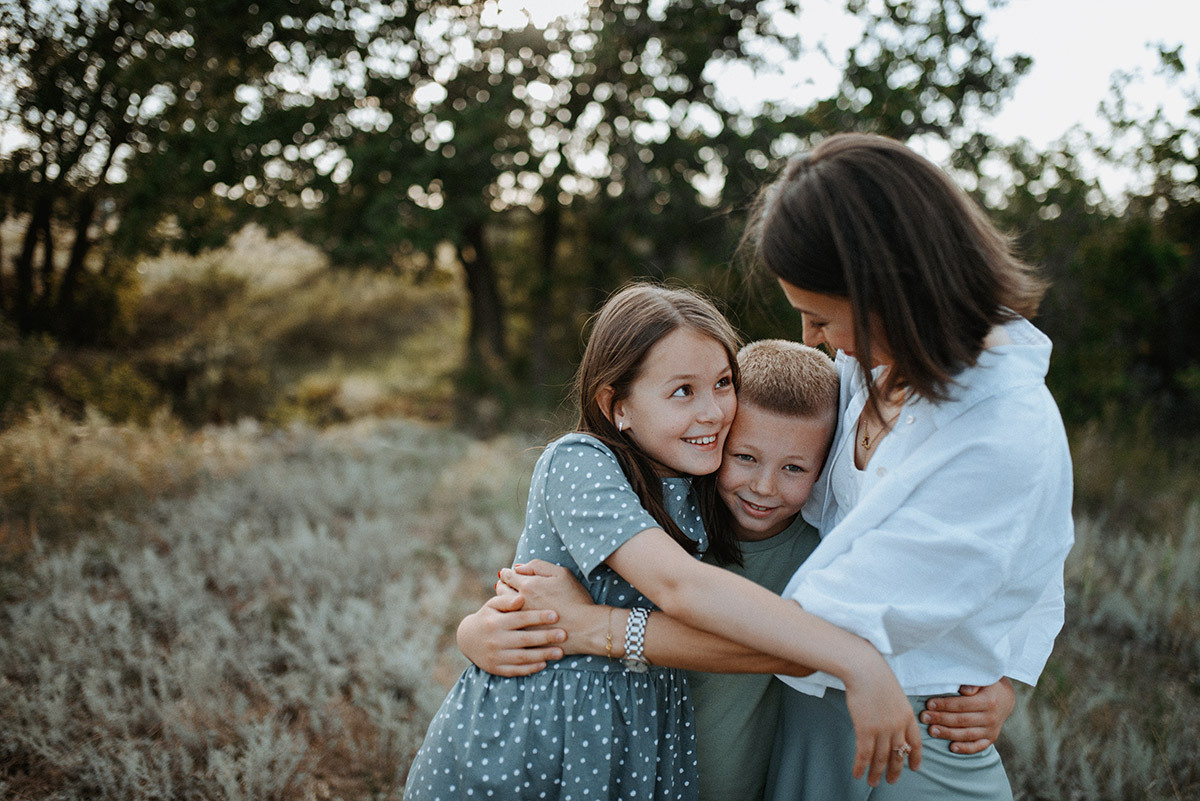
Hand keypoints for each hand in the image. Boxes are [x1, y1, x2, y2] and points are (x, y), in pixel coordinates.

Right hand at [456, 593, 564, 676]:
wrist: (468, 639)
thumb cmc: (487, 617)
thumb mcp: (492, 605)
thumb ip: (507, 600)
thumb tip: (522, 598)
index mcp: (495, 622)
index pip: (520, 619)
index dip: (538, 617)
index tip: (556, 615)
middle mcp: (495, 640)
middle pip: (524, 639)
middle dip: (545, 637)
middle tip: (564, 634)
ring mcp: (496, 656)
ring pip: (523, 657)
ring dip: (543, 655)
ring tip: (560, 652)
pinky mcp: (497, 669)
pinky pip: (517, 670)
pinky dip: (531, 668)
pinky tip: (544, 663)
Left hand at [500, 560, 606, 655]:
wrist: (584, 628)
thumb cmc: (575, 599)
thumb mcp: (562, 574)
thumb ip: (537, 566)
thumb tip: (518, 567)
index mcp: (528, 585)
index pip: (507, 575)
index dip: (507, 573)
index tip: (508, 574)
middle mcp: (519, 602)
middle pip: (500, 590)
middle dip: (501, 585)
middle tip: (504, 585)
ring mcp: (519, 620)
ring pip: (501, 608)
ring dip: (502, 601)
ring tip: (508, 600)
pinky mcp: (523, 634)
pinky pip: (508, 624)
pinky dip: (508, 618)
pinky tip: (514, 617)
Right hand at [843, 661, 921, 785]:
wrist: (865, 670)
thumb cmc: (877, 676)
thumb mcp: (895, 694)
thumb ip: (896, 710)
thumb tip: (891, 721)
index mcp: (908, 716)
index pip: (915, 743)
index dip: (915, 757)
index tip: (914, 768)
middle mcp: (898, 726)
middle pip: (898, 755)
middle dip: (894, 770)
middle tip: (891, 781)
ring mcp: (882, 730)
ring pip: (881, 758)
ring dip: (876, 773)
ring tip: (873, 782)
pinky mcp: (865, 730)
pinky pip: (864, 754)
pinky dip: (860, 766)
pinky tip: (857, 773)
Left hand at [921, 677, 1014, 753]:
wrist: (1006, 699)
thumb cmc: (988, 686)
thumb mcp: (983, 679)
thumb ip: (973, 683)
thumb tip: (964, 690)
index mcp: (988, 701)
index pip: (962, 705)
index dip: (945, 705)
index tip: (929, 704)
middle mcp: (991, 717)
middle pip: (962, 720)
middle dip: (941, 719)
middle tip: (924, 718)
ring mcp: (991, 730)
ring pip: (967, 734)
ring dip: (948, 733)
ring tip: (931, 731)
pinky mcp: (991, 738)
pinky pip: (978, 746)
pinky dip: (965, 748)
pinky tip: (952, 747)